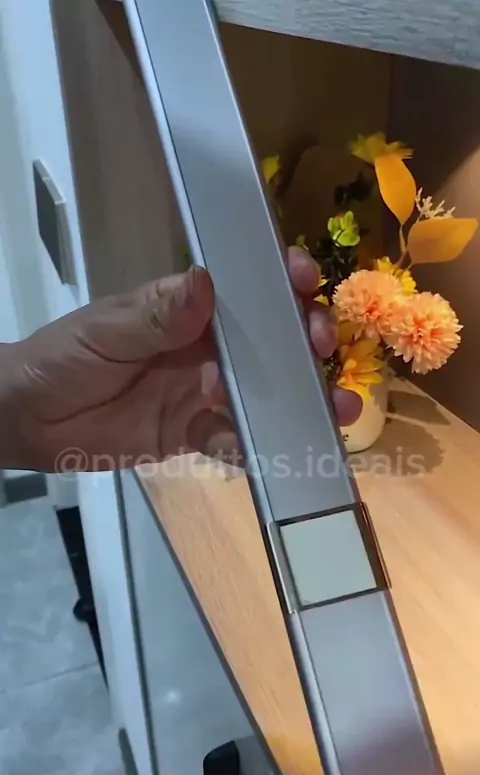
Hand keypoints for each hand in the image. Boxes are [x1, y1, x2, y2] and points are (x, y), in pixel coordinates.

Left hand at [5, 248, 360, 471]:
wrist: (30, 419)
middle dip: (304, 340)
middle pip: (270, 340)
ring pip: (265, 393)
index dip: (281, 280)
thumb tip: (206, 284)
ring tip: (334, 410)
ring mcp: (204, 393)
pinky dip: (253, 447)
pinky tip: (272, 452)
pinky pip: (232, 440)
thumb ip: (157, 315)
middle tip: (320, 347)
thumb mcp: (107, 329)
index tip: (305, 279)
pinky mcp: (194, 435)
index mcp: (188, 311)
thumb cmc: (65, 357)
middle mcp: (207, 348)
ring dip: (301, 399)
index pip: (246, 288)